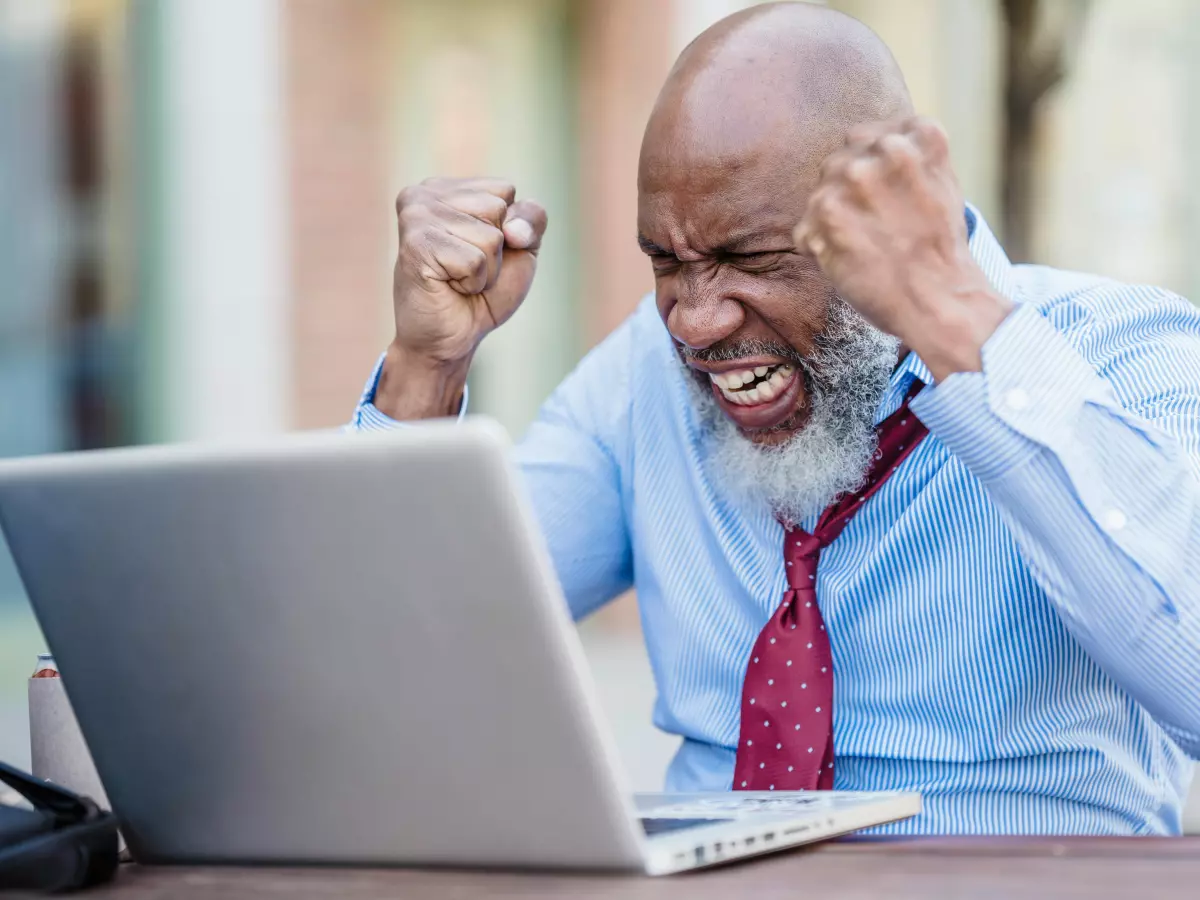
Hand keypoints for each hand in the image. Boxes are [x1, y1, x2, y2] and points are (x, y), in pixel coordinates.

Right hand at [376, 177, 547, 418]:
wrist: (452, 339)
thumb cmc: (483, 293)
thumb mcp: (521, 249)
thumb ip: (532, 219)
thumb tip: (511, 230)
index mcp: (445, 188)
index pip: (504, 190)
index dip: (508, 230)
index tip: (480, 252)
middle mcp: (423, 194)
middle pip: (497, 208)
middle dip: (496, 250)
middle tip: (468, 270)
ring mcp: (415, 217)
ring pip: (489, 236)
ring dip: (485, 270)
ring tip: (458, 279)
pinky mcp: (415, 246)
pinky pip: (474, 260)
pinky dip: (473, 282)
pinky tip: (449, 287)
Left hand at [792, 117, 1011, 381]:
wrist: (937, 298)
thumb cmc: (940, 249)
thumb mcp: (943, 183)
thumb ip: (910, 154)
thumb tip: (872, 144)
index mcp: (918, 135)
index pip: (867, 135)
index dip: (866, 172)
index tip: (879, 199)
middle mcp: (886, 148)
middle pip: (839, 160)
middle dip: (847, 194)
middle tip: (872, 227)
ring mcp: (853, 177)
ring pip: (820, 194)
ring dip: (831, 221)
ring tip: (863, 245)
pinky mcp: (826, 212)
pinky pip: (804, 229)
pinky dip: (818, 249)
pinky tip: (850, 261)